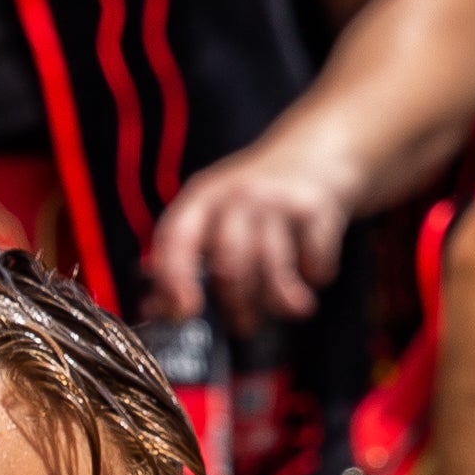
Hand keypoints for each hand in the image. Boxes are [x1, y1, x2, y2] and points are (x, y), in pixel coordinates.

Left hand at [145, 136, 359, 325]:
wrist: (316, 150)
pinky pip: (313, 259)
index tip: (183, 312)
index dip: (174, 278)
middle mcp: (237, 194)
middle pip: (229, 263)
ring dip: (279, 300)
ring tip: (287, 309)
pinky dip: (315, 277)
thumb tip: (158, 307)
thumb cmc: (258, 194)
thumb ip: (186, 257)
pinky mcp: (315, 207)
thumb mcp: (215, 212)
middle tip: (244, 324)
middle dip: (237, 304)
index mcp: (203, 197)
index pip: (177, 237)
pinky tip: (312, 274)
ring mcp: (278, 199)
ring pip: (272, 267)